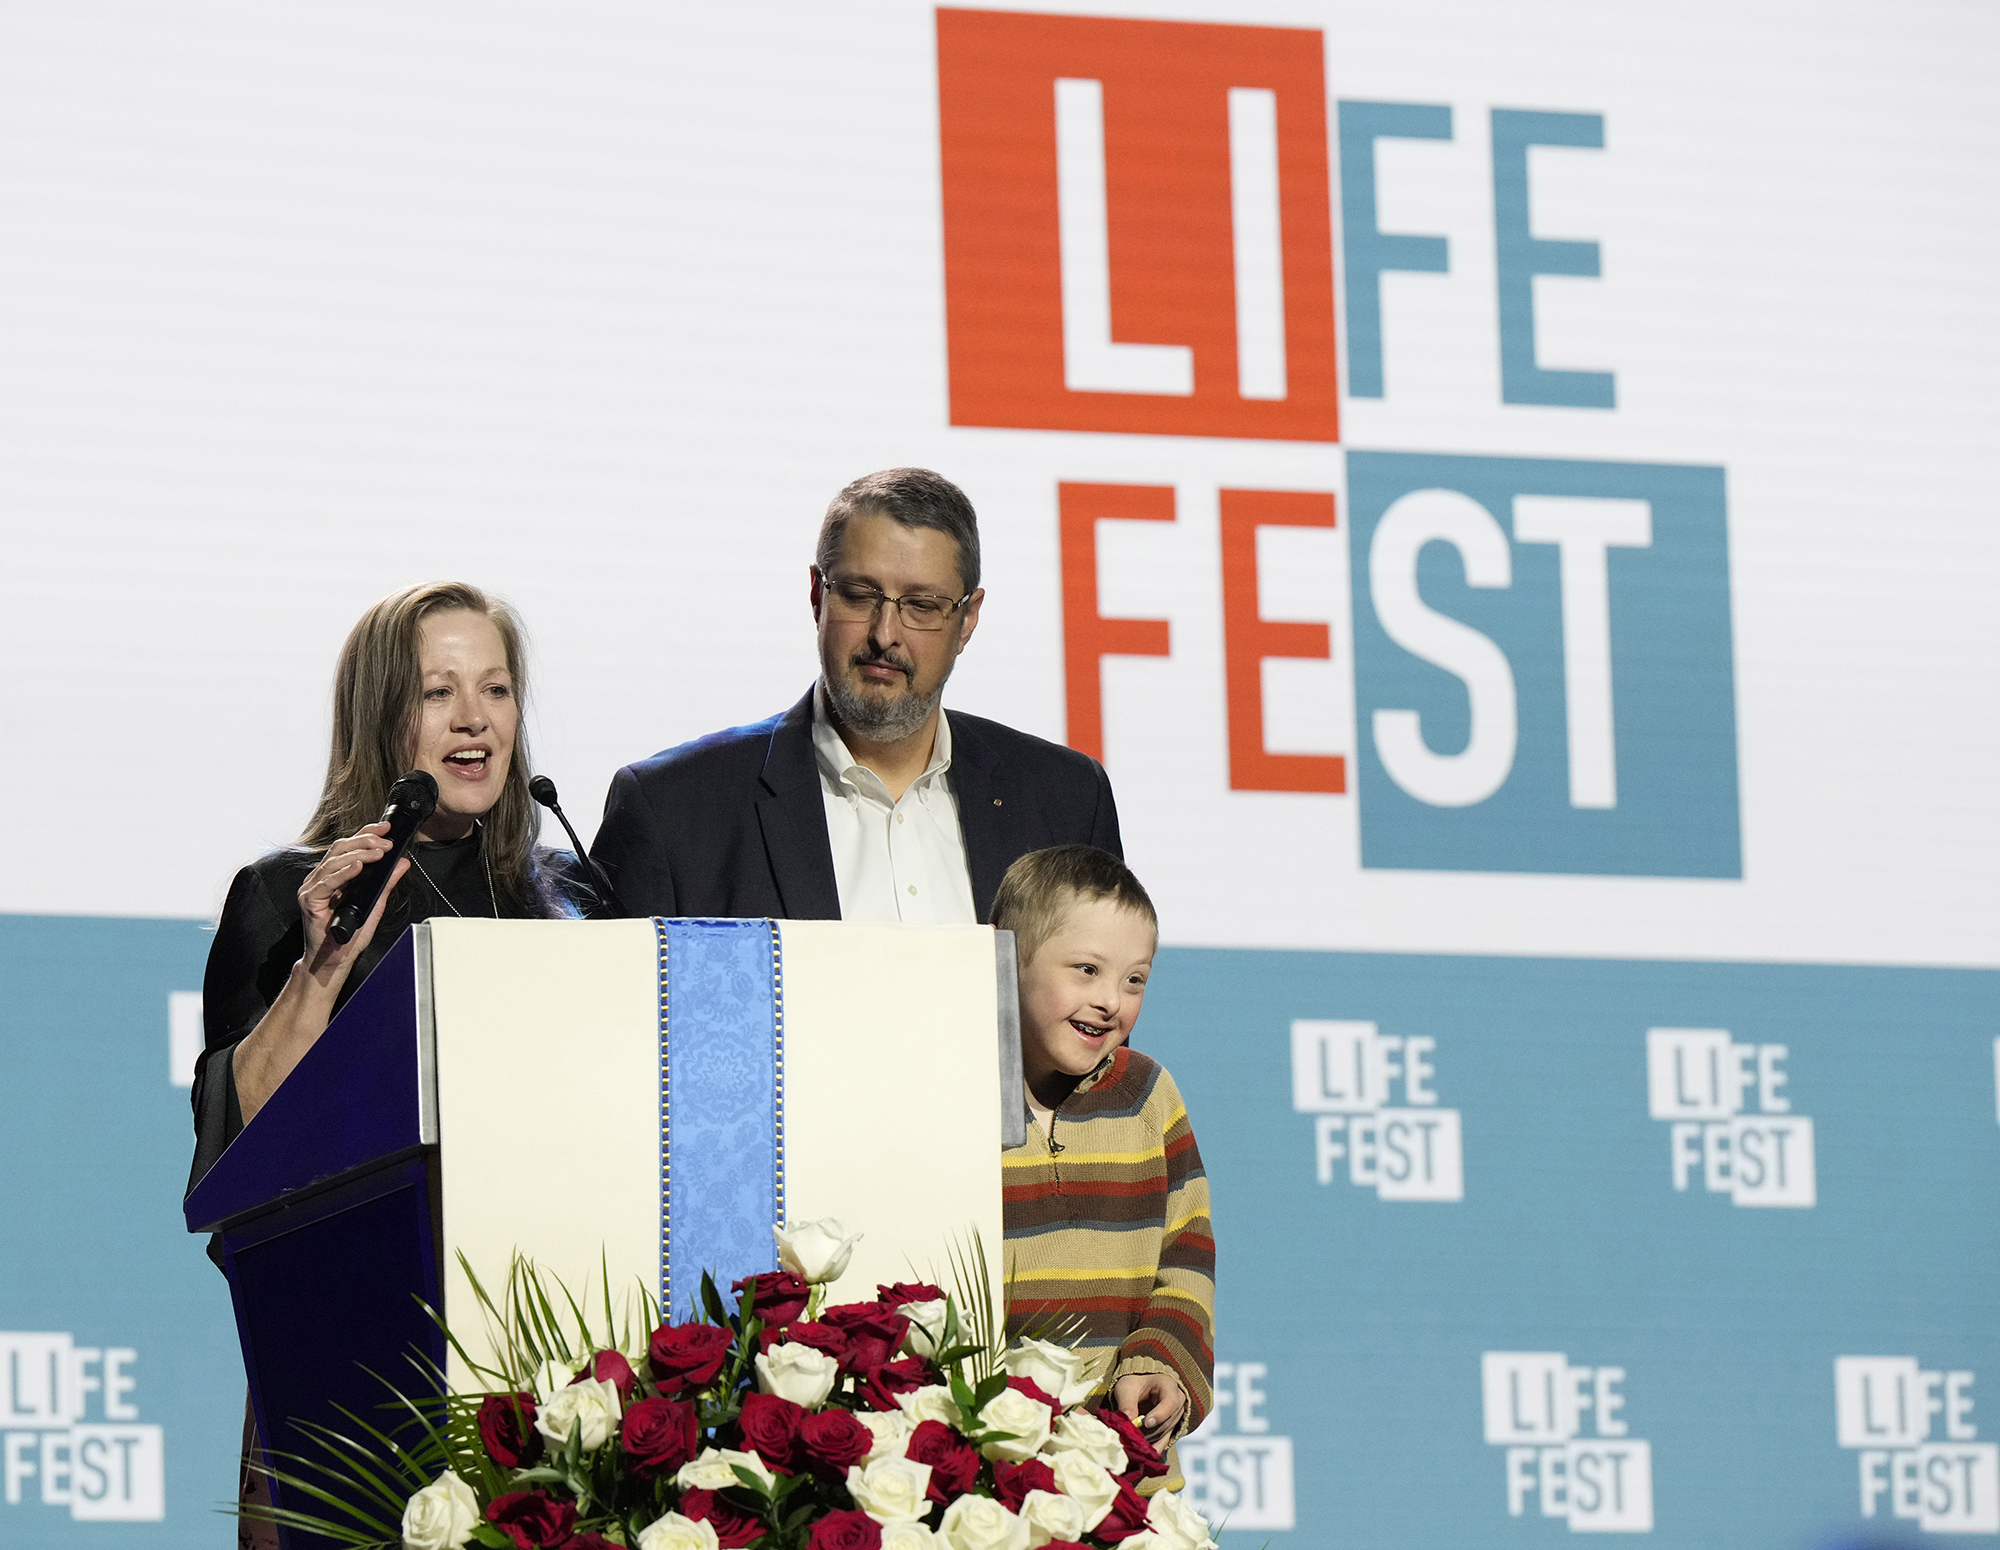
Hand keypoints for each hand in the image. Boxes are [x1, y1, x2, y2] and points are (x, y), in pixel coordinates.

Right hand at [298, 822, 409, 977]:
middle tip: (386, 842)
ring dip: (359, 853)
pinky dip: (343, 872)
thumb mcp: (374, 905)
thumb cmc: (349, 937)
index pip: (349, 846)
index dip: (366, 833)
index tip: (386, 828)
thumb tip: (402, 863)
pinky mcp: (309, 900)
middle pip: (341, 848)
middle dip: (366, 840)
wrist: (333, 961)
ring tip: (378, 852)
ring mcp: (313, 888)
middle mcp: (321, 878)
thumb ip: (386, 883)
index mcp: (334, 876)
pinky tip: (358, 867)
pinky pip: (326, 882)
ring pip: (333, 860)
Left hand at [1112, 1371, 1184, 1440]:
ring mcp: (1176, 1417)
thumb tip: (1127, 1421)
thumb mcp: (1127, 1387)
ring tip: (1129, 1441)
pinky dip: (1152, 1447)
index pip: (1170, 1402)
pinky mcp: (1170, 1428)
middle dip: (1147, 1431)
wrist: (1140, 1385)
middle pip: (1166, 1422)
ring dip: (1146, 1439)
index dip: (1159, 1415)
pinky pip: (1163, 1441)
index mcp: (1168, 1386)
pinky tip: (1141, 1453)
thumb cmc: (1134, 1382)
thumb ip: (1127, 1403)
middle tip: (1129, 1436)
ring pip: (1163, 1433)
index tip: (1146, 1423)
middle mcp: (1177, 1402)